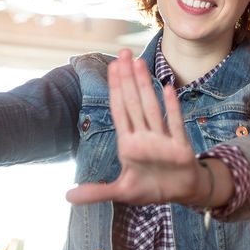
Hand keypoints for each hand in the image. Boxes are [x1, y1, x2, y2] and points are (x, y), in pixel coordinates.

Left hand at [66, 49, 206, 205]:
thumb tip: (67, 197)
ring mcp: (163, 140)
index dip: (115, 89)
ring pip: (151, 108)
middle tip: (124, 52)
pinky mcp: (180, 147)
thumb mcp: (121, 191)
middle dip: (128, 78)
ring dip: (145, 86)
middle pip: (134, 102)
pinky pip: (175, 125)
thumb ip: (96, 192)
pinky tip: (168, 89)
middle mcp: (145, 137)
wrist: (182, 193)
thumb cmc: (152, 187)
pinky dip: (172, 108)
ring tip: (139, 63)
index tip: (112, 67)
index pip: (120, 111)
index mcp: (129, 143)